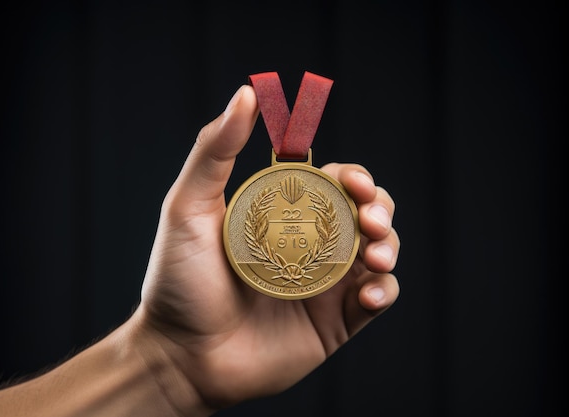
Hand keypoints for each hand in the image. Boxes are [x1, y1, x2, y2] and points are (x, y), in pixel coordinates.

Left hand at [134, 84, 399, 411]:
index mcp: (283, 215)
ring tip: (375, 253)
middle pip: (365, 212)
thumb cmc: (178, 281)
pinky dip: (385, 289)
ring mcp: (325, 283)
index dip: (353, 176)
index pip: (332, 183)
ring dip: (390, 244)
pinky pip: (377, 297)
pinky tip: (369, 293)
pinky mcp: (337, 322)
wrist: (182, 356)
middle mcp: (309, 245)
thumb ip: (214, 152)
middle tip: (368, 218)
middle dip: (378, 207)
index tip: (352, 183)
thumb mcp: (188, 208)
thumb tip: (246, 95)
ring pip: (380, 250)